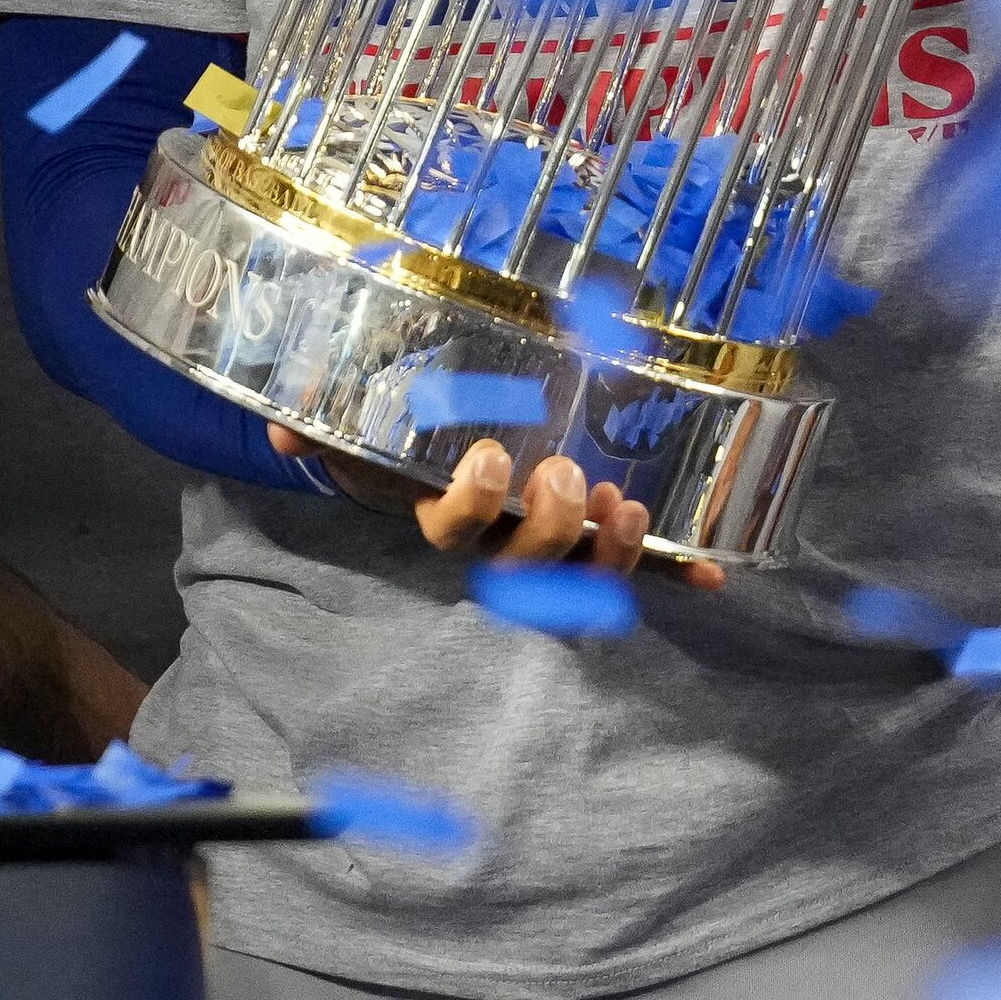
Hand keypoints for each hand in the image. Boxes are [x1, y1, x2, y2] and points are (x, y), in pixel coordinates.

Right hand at [292, 432, 725, 587]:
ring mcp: (554, 546)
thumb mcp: (366, 420)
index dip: (470, 506)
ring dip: (614, 553)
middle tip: (565, 474)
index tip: (487, 459)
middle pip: (526, 566)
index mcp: (448, 515)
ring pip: (583, 575)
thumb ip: (322, 422)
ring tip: (628, 507)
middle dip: (550, 528)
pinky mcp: (598, 538)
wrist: (442, 444)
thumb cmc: (406, 434)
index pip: (452, 533)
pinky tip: (716, 579)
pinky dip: (676, 573)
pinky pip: (640, 567)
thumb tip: (284, 430)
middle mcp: (502, 542)